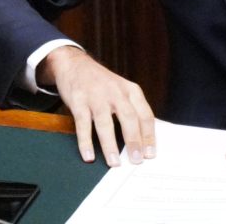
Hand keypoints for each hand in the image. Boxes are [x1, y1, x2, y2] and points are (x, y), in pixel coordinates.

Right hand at [39, 46, 155, 166]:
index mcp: (131, 91)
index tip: (150, 154)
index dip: (149, 136)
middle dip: (134, 141)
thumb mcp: (122, 90)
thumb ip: (132, 110)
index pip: (145, 115)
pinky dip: (86, 142)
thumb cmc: (102, 83)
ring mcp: (96, 96)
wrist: (75, 64)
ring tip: (114, 163)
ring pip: (105, 123)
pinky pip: (83, 124)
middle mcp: (116, 92)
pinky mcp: (78, 100)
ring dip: (110, 145)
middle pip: (129, 118)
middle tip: (136, 160)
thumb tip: (144, 141)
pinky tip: (89, 156)